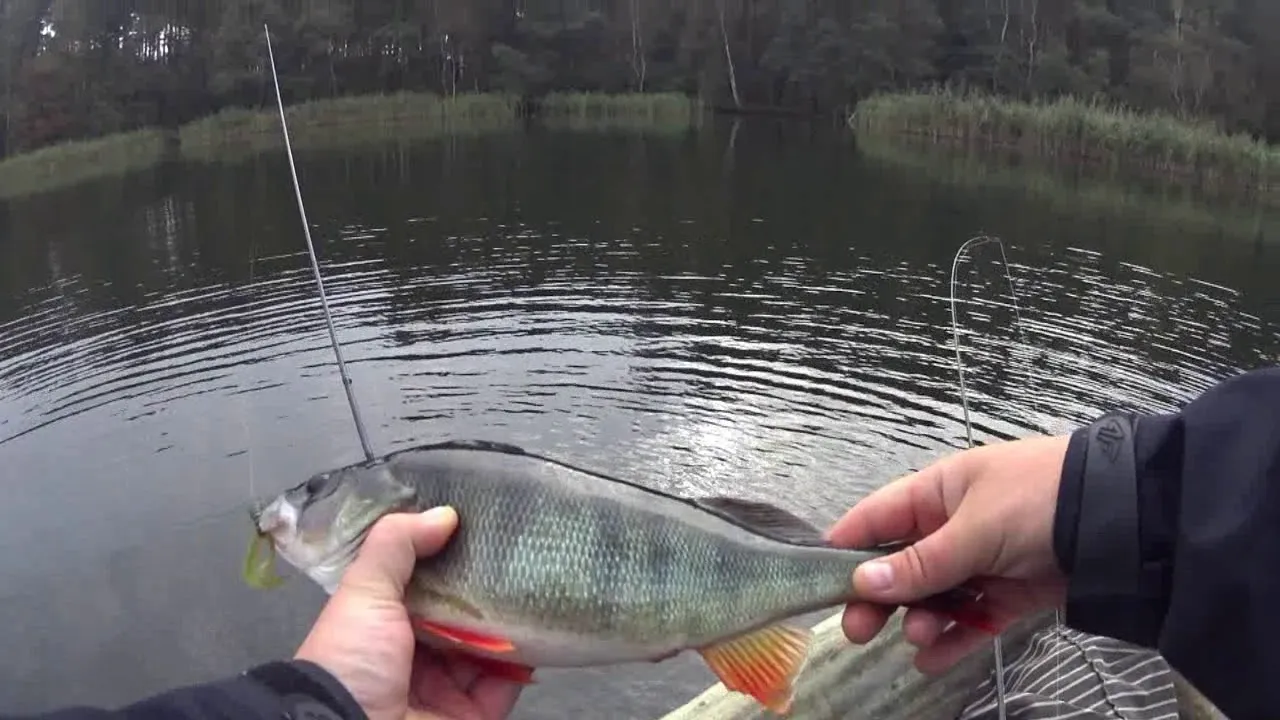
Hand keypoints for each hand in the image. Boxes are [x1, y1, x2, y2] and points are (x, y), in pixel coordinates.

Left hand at [294, 507, 522, 719]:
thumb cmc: (351, 658)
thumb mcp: (364, 591)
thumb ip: (397, 545)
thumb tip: (445, 513)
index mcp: (383, 625)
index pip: (422, 584)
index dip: (446, 557)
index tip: (478, 525)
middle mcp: (414, 655)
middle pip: (460, 616)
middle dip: (486, 589)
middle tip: (519, 553)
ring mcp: (445, 688)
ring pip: (488, 648)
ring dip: (510, 623)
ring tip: (536, 585)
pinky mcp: (471, 715)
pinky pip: (506, 684)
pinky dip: (523, 662)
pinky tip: (539, 629)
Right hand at [825, 435, 1070, 673]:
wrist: (1125, 520)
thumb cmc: (1038, 502)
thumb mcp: (975, 529)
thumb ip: (920, 563)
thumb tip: (859, 584)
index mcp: (936, 492)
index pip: (875, 520)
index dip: (845, 550)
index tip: (818, 585)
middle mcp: (952, 526)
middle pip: (899, 565)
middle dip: (878, 597)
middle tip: (858, 631)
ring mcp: (981, 560)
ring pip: (933, 596)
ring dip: (920, 620)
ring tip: (919, 638)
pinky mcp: (1009, 592)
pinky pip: (970, 618)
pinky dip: (952, 640)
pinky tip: (931, 662)